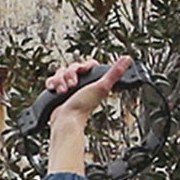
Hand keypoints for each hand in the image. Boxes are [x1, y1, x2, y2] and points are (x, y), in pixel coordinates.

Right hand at [43, 54, 132, 177]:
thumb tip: (127, 59)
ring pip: (60, 73)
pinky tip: (55, 91)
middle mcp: (81, 84)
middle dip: (69, 75)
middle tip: (73, 86)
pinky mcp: (58, 93)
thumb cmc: (84, 107)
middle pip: (71, 67)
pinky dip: (52, 84)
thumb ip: (115, 73)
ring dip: (60, 80)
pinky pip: (52, 80)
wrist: (66, 120)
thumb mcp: (102, 86)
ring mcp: (69, 88)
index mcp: (93, 82)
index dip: (83, 66)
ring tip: (63, 91)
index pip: (86, 64)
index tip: (82, 71)